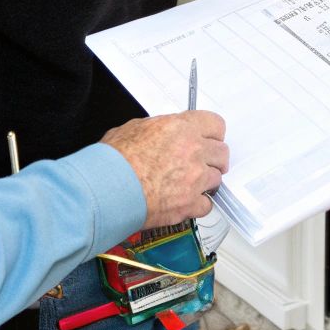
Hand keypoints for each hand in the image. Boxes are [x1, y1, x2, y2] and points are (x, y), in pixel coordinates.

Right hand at [101, 111, 228, 228]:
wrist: (108, 190)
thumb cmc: (114, 160)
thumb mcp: (135, 128)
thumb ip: (159, 128)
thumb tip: (164, 132)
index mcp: (182, 128)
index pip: (216, 124)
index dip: (212, 133)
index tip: (210, 139)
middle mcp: (194, 152)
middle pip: (222, 153)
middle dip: (213, 158)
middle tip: (203, 163)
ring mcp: (194, 180)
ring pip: (216, 179)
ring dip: (205, 181)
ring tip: (187, 184)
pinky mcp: (189, 204)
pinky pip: (206, 205)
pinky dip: (197, 204)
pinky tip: (185, 201)